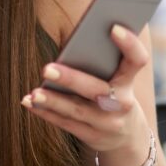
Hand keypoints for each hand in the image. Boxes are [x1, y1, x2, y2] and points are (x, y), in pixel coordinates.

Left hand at [21, 25, 149, 160]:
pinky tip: (29, 101)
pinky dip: (45, 112)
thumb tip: (74, 38)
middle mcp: (122, 103)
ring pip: (77, 111)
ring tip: (34, 92)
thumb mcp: (119, 80)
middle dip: (71, 79)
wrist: (127, 137)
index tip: (113, 27)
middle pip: (96, 90)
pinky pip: (65, 123)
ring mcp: (107, 123)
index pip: (137, 60)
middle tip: (47, 69)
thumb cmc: (115, 94)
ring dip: (53, 101)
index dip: (129, 44)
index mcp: (129, 82)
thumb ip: (103, 62)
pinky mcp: (91, 136)